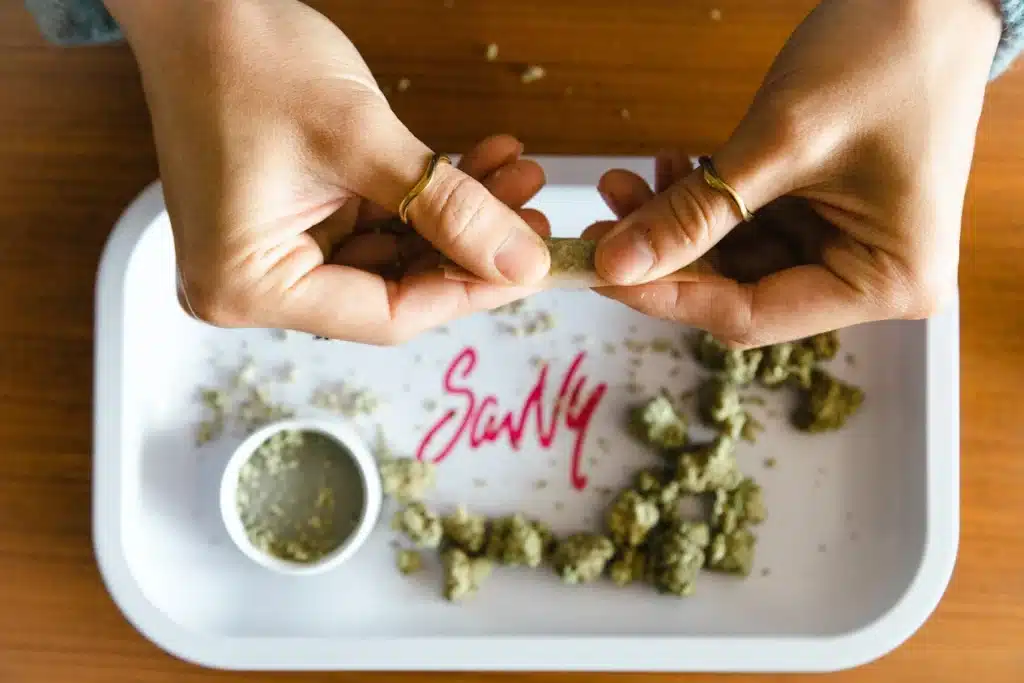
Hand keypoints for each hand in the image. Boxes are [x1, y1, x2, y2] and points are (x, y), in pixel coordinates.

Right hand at [104, 0, 549, 343]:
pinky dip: (425, 198)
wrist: (196, 5)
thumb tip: (523, 262)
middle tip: (533, 222)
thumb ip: (448, 208)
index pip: (384, 315)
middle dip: (469, 249)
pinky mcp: (293, 221)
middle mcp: (253, 283)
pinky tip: (479, 166)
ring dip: (456, 218)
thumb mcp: (361, 139)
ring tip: (516, 179)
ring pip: (393, 255)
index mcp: (246, 284)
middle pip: (392, 289)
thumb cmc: (246, 59)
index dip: (467, 292)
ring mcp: (273, 252)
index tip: (530, 268)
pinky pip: (375, 224)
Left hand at [589, 0, 1000, 346]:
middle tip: (602, 222)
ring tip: (624, 184)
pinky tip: (672, 170)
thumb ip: (694, 212)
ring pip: (735, 261)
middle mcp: (871, 280)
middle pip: (738, 292)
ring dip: (677, 226)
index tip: (602, 272)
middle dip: (667, 256)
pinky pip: (749, 228)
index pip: (751, 316)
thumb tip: (615, 263)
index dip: (669, 297)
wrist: (932, 0)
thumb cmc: (886, 57)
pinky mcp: (827, 220)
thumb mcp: (780, 142)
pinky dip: (705, 203)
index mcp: (886, 283)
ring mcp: (848, 250)